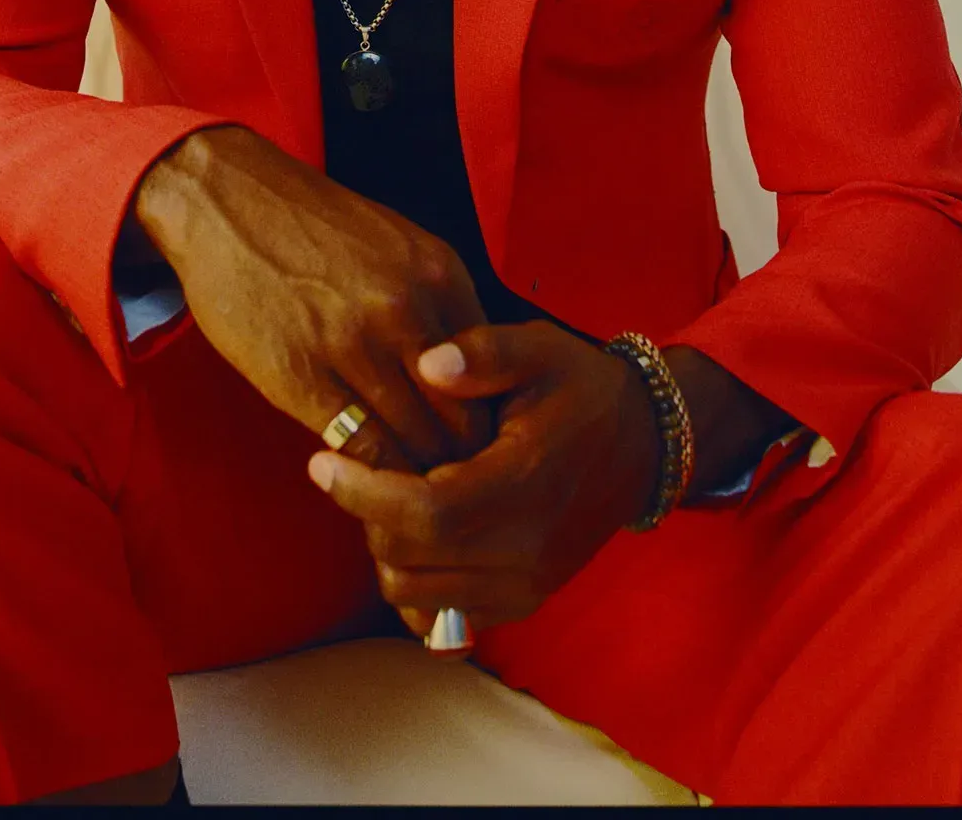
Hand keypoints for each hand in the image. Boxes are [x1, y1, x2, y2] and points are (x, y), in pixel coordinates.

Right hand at [133, 125, 494, 471]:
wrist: (227, 200)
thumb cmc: (313, 228)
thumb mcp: (398, 247)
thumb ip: (438, 307)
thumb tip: (470, 381)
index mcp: (439, 276)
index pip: (493, 378)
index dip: (487, 424)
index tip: (474, 449)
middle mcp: (407, 309)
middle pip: (463, 421)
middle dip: (461, 464)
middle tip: (448, 488)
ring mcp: (354, 344)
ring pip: (416, 445)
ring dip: (416, 480)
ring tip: (411, 496)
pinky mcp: (302, 375)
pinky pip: (361, 449)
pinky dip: (371, 476)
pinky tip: (366, 478)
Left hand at [305, 321, 660, 634]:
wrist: (640, 446)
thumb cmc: (580, 389)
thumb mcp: (538, 348)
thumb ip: (482, 351)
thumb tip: (426, 364)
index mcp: (526, 484)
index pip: (426, 512)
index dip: (364, 492)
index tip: (321, 462)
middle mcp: (526, 549)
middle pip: (411, 561)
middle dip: (367, 515)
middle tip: (358, 466)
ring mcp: (526, 585)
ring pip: (417, 594)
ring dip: (386, 547)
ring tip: (390, 492)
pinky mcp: (523, 602)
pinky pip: (443, 614)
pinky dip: (415, 576)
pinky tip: (417, 525)